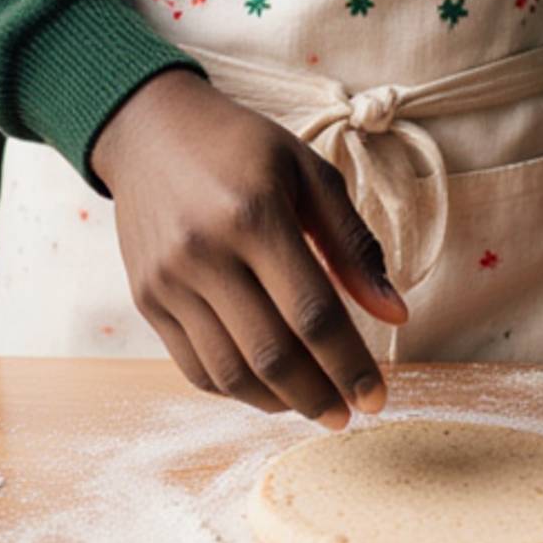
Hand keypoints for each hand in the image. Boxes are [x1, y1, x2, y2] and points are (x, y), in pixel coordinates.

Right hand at [89, 68, 408, 427]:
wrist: (149, 129)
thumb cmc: (242, 147)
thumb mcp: (308, 172)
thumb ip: (353, 245)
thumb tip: (395, 314)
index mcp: (255, 215)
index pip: (312, 313)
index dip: (350, 365)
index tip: (378, 396)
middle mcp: (205, 253)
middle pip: (271, 354)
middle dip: (320, 396)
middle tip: (350, 413)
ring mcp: (169, 282)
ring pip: (230, 372)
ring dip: (279, 403)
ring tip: (315, 405)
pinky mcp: (146, 300)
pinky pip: (194, 366)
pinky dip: (236, 389)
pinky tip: (269, 388)